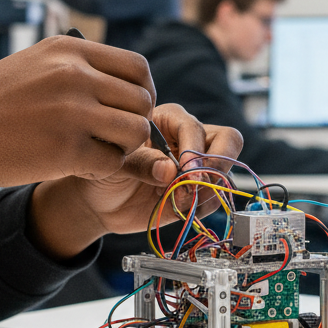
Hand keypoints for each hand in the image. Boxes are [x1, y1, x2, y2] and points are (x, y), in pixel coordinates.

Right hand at [0, 36, 157, 229]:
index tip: (128, 110)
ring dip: (123, 148)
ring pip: (136, 131)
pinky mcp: (65, 150)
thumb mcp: (34, 64)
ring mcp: (72, 111)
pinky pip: (112, 162)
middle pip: (142, 100)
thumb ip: (77, 66)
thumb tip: (125, 81)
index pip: (138, 68)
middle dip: (134, 123)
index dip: (142, 92)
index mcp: (70, 49)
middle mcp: (76, 74)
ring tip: (96, 152)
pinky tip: (78, 167)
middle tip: (112, 138)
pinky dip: (102, 170)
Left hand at [30, 105, 243, 252]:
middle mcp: (190, 139)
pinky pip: (216, 197)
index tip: (186, 173)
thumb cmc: (106, 169)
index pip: (195, 128)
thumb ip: (142, 164)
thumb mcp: (117, 163)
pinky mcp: (198, 191)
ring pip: (225, 171)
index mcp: (169, 120)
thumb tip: (170, 170)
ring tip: (177, 201)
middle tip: (196, 185)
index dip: (195, 150)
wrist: (99, 201)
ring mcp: (198, 165)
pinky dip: (203, 207)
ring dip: (207, 190)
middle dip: (216, 165)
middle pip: (228, 141)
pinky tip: (179, 208)